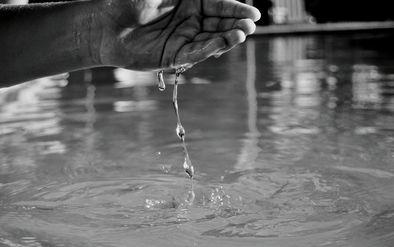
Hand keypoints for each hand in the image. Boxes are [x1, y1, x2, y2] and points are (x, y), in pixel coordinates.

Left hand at [94, 0, 260, 70]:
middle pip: (220, 23)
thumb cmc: (128, 1)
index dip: (236, 9)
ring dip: (228, 38)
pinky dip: (210, 49)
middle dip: (236, 24)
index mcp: (189, 2)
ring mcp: (183, 39)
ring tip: (243, 33)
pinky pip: (196, 53)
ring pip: (212, 40)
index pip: (219, 5)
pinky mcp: (174, 57)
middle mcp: (190, 21)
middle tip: (250, 25)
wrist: (103, 26)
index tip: (253, 13)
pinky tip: (223, 44)